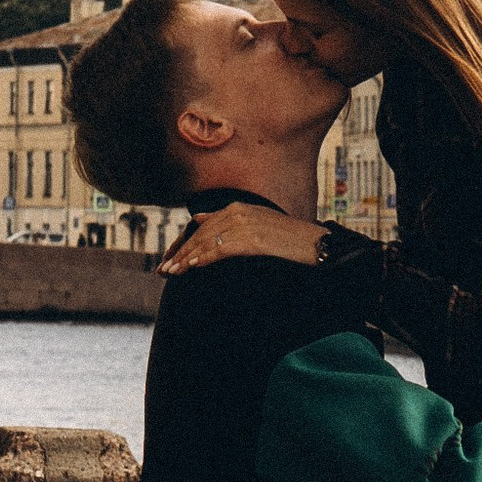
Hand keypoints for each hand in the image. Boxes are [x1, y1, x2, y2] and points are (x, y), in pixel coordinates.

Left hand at [159, 205, 324, 275]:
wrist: (318, 245)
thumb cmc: (292, 241)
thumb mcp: (259, 226)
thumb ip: (230, 224)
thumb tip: (200, 222)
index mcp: (238, 208)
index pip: (201, 225)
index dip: (184, 243)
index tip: (171, 259)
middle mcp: (238, 212)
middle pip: (200, 233)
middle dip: (180, 252)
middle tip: (163, 270)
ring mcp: (245, 224)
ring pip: (206, 242)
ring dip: (186, 259)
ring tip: (171, 273)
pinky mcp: (252, 239)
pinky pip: (219, 249)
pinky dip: (202, 259)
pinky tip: (190, 269)